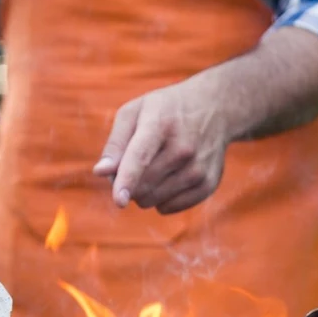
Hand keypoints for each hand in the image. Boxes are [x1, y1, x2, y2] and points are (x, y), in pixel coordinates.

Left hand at [93, 78, 230, 213]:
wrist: (216, 108)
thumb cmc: (166, 111)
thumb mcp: (136, 112)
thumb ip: (115, 143)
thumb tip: (100, 172)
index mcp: (160, 124)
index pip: (141, 157)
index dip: (127, 180)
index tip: (119, 200)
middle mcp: (183, 148)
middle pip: (143, 185)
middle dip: (128, 183)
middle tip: (132, 165)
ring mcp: (198, 168)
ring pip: (153, 200)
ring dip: (143, 192)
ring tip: (154, 167)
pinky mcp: (208, 184)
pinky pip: (169, 208)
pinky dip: (161, 199)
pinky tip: (168, 178)